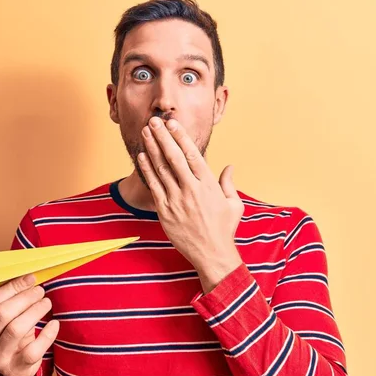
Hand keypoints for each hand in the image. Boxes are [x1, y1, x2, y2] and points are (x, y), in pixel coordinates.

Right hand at [0, 274, 58, 375]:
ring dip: (35, 311)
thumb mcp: (2, 318)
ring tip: (46, 302)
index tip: (30, 278)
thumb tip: (28, 277)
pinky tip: (54, 323)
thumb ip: (8, 300)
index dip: (13, 287)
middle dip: (25, 298)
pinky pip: (33, 349)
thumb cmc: (8, 333)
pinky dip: (47, 334)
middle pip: (3, 313)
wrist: (15, 365)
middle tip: (40, 290)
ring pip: (16, 329)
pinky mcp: (15, 368)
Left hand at [138, 117, 244, 292]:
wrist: (212, 255)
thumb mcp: (234, 205)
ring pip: (161, 169)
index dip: (181, 137)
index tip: (173, 123)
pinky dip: (147, 170)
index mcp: (208, 185)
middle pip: (174, 157)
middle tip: (153, 121)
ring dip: (152, 148)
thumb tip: (229, 167)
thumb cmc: (224, 229)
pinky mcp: (165, 212)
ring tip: (145, 132)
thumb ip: (228, 184)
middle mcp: (192, 190)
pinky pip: (154, 186)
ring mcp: (177, 201)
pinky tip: (142, 156)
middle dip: (162, 136)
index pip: (193, 155)